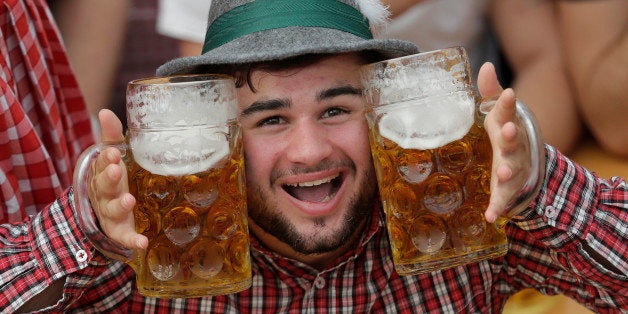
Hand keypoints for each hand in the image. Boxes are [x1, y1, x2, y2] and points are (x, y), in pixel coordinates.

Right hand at [89, 109, 147, 249]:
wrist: (105, 213)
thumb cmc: (114, 179)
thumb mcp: (112, 159)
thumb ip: (111, 137)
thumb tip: (105, 111)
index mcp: (103, 173)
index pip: (102, 164)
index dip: (107, 159)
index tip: (114, 152)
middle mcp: (104, 193)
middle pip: (103, 186)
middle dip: (109, 177)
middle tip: (117, 170)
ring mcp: (111, 213)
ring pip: (113, 209)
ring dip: (120, 205)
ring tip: (129, 200)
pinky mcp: (120, 230)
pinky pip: (124, 237)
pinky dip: (132, 240)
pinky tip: (142, 243)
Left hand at [477, 63, 534, 222]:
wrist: (523, 162)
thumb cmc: (504, 131)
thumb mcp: (498, 112)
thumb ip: (491, 92)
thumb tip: (485, 65)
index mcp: (509, 126)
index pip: (509, 112)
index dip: (508, 104)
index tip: (508, 94)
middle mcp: (515, 147)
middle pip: (513, 142)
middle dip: (511, 137)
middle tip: (507, 131)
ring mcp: (513, 169)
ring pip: (513, 170)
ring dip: (508, 172)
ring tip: (503, 173)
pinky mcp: (507, 189)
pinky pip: (503, 199)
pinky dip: (498, 207)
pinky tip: (491, 216)